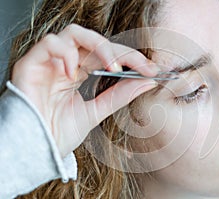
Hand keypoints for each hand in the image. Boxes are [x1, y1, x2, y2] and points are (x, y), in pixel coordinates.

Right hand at [11, 24, 157, 156]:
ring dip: (100, 47)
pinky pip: (50, 44)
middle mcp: (65, 63)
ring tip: (113, 68)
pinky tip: (73, 74)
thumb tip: (147, 82)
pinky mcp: (30, 63)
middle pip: (96, 41)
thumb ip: (119, 96)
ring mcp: (48, 62)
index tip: (152, 70)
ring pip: (75, 34)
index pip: (107, 55)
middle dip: (123, 52)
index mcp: (79, 73)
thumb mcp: (95, 112)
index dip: (130, 59)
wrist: (35, 151)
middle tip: (143, 66)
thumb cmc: (59, 133)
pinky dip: (66, 54)